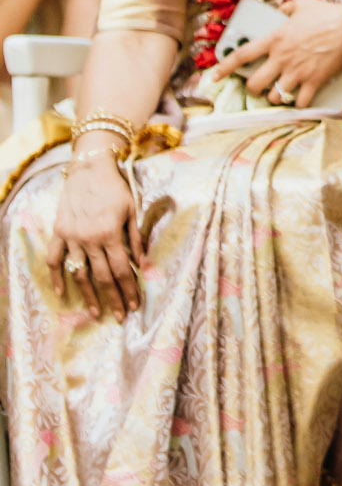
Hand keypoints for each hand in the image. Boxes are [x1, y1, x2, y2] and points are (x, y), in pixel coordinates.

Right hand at [49, 151, 144, 320]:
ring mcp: (71, 237)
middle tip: (121, 317)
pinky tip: (62, 294)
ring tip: (96, 313)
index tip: (135, 305)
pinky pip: (54, 260)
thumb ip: (136, 238)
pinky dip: (56, 277)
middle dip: (113, 299)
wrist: (89, 168)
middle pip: (103, 277)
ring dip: (88, 295)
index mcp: (110, 234)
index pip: (122, 270)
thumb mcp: (132, 210)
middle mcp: (90, 239)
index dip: (129, 290)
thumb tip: (143, 264)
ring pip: (79, 273)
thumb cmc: (115, 187)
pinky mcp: (59, 232)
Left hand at [230, 0, 341, 107]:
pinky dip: (299, 103)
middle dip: (253, 88)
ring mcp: (297, 72)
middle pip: (255, 84)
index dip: (225, 67)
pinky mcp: (314, 82)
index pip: (242, 55)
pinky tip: (301, 98)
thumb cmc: (326, 13)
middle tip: (259, 86)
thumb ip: (286, 8)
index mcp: (275, 39)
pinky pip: (300, 102)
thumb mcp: (302, 4)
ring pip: (275, 96)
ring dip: (275, 96)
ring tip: (281, 91)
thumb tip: (280, 10)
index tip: (215, 76)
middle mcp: (282, 58)